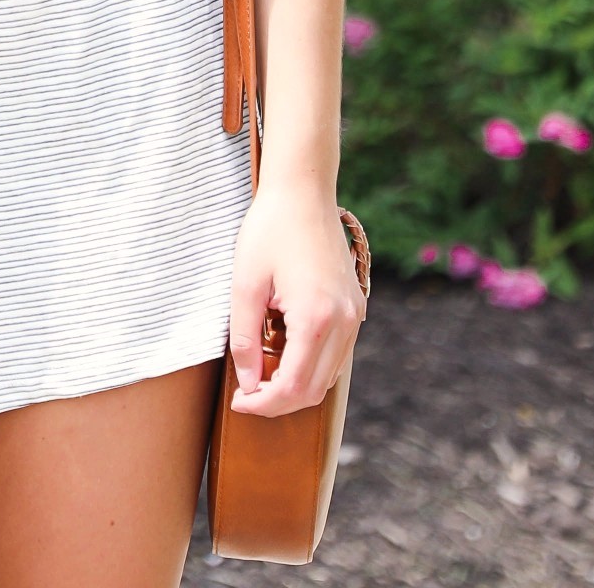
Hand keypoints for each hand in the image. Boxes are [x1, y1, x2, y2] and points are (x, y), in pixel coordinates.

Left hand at [223, 182, 360, 418]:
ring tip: (260, 374)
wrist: (304, 191)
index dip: (263, 404)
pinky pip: (336, 355)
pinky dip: (310, 366)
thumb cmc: (270, 230)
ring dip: (295, 386)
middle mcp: (344, 322)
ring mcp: (354, 315)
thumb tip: (247, 382)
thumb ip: (244, 339)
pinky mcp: (355, 307)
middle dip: (277, 402)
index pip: (292, 387)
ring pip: (328, 377)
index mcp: (316, 318)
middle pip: (313, 391)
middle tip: (246, 394)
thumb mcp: (245, 284)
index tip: (238, 401)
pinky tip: (283, 353)